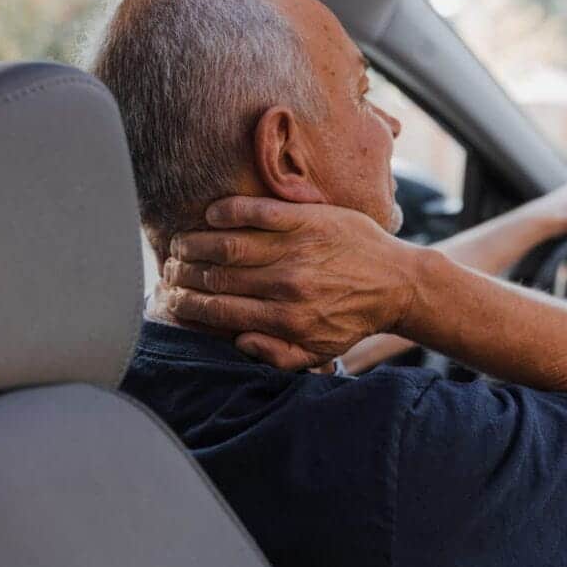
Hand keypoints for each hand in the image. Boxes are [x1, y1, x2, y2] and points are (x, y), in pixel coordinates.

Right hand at [163, 196, 420, 369]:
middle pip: (217, 276)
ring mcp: (296, 248)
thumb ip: (277, 355)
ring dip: (196, 243)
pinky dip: (229, 211)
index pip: (221, 311)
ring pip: (230, 244)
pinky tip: (211, 215)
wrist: (397, 282)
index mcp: (286, 318)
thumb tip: (238, 340)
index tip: (172, 300)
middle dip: (185, 274)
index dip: (189, 305)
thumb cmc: (354, 318)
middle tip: (169, 270)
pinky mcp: (307, 219)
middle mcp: (287, 284)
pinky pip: (258, 211)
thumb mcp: (319, 351)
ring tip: (180, 244)